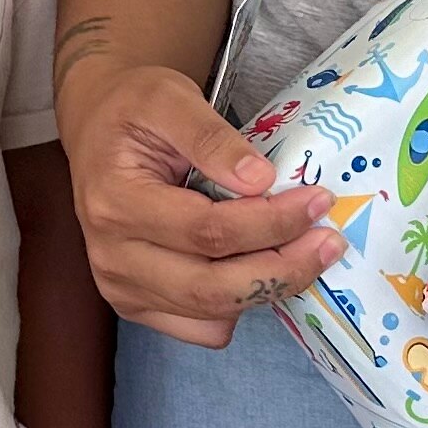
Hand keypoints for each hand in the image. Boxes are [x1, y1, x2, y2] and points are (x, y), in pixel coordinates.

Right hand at [59, 61, 338, 347]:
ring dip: (269, 288)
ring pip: (212, 315)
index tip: (316, 200)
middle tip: (329, 241)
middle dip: (282, 269)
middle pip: (210, 287)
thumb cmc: (135, 110)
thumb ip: (212, 137)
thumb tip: (260, 180)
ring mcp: (121, 288)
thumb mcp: (170, 98)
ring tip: (306, 251)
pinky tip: (259, 267)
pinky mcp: (137, 304)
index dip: (270, 223)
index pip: (206, 231)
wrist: (98, 127)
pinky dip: (240, 307)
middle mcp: (111, 257)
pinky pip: (202, 329)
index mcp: (114, 203)